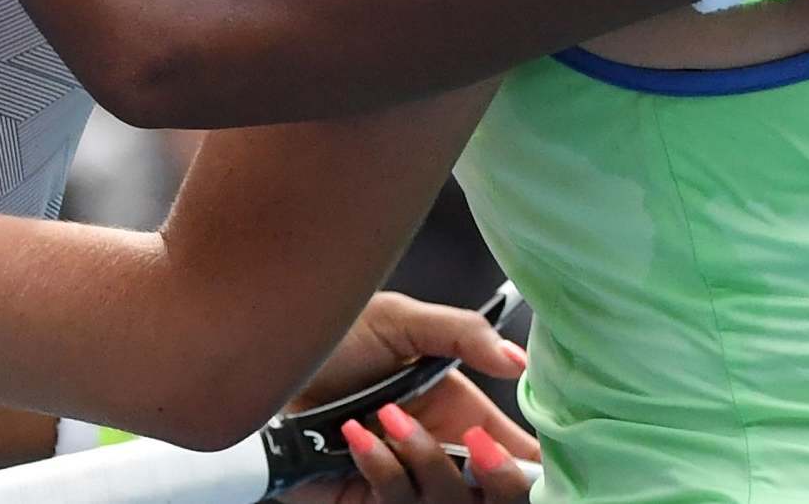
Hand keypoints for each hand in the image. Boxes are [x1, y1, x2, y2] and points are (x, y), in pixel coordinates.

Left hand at [285, 292, 537, 502]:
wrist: (264, 364)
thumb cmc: (328, 339)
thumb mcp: (399, 321)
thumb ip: (463, 334)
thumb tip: (518, 358)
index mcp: (459, 414)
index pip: (513, 450)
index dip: (530, 460)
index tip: (544, 458)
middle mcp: (438, 454)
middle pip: (495, 493)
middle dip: (499, 477)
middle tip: (477, 446)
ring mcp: (405, 484)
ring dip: (425, 462)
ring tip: (388, 417)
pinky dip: (381, 469)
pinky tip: (355, 436)